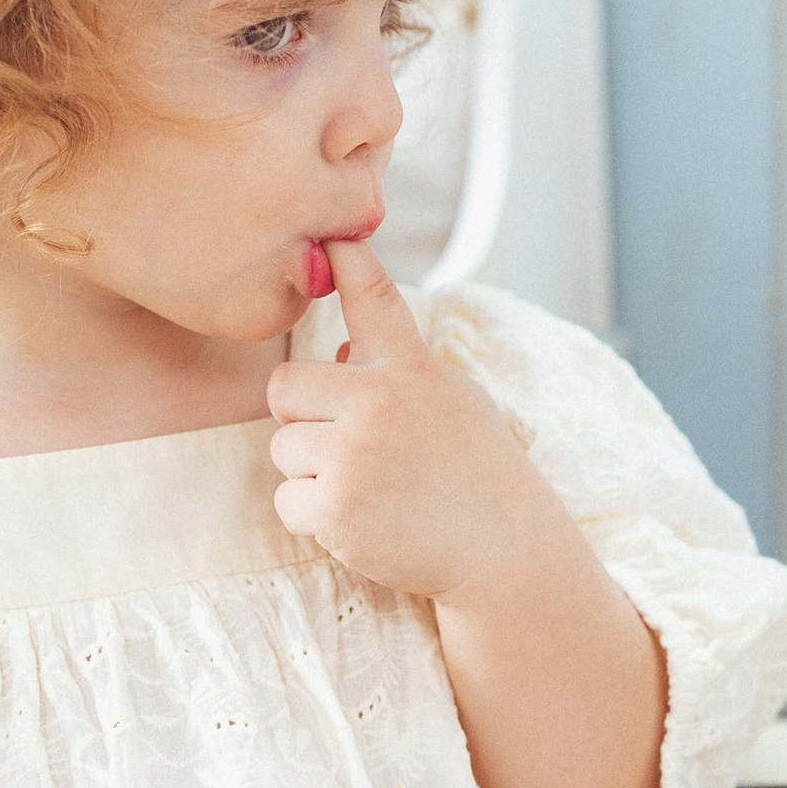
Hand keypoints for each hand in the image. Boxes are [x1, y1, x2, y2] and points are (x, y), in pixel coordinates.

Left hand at [264, 233, 570, 603]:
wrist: (503, 551)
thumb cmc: (475, 472)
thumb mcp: (450, 403)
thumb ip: (393, 374)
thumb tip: (334, 356)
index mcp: (410, 369)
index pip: (373, 300)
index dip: (348, 262)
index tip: (333, 236)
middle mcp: (378, 402)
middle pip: (284, 387)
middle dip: (301, 416)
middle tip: (342, 443)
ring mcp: (354, 454)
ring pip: (283, 449)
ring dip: (311, 472)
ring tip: (368, 489)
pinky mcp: (337, 508)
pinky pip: (287, 502)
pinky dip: (314, 517)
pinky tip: (362, 521)